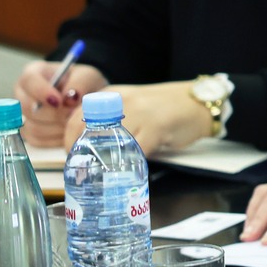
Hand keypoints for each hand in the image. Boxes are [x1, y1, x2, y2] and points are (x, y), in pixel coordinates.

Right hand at [13, 59, 109, 146]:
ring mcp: (25, 115)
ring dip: (57, 127)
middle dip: (54, 114)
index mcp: (34, 73)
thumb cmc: (83, 83)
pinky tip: (68, 131)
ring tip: (73, 121)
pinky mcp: (30, 132)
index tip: (59, 101)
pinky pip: (37, 140)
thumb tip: (70, 98)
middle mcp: (24, 94)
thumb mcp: (86, 76)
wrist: (87, 98)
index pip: (28, 81)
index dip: (41, 92)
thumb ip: (79, 84)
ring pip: (33, 127)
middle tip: (73, 113)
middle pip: (28, 108)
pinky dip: (55, 138)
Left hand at [60, 81, 211, 156]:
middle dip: (83, 152)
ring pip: (111, 143)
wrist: (197, 102)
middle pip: (89, 130)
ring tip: (105, 172)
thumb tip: (90, 145)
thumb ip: (111, 120)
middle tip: (85, 167)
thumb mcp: (132, 107)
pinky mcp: (156, 128)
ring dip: (106, 161)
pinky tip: (131, 168)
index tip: (71, 153)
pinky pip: (136, 151)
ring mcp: (139, 114)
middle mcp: (122, 101)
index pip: (77, 116)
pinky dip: (131, 163)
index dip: (69, 138)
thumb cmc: (162, 108)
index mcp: (112, 94)